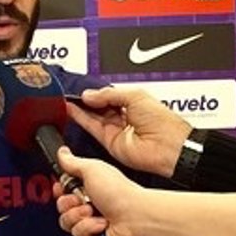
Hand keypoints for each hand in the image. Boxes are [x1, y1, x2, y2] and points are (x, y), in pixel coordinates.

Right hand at [54, 147, 144, 235]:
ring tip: (93, 212)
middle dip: (69, 203)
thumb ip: (72, 162)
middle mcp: (89, 202)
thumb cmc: (119, 192)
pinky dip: (88, 228)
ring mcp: (91, 221)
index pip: (63, 188)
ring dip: (78, 216)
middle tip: (82, 199)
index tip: (63, 187)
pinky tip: (100, 224)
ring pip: (66, 222)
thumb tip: (62, 153)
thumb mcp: (92, 168)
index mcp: (89, 185)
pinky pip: (77, 234)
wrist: (134, 217)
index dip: (61, 189)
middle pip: (61, 206)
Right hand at [67, 87, 191, 177]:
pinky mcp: (110, 142)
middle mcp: (124, 117)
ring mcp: (117, 130)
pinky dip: (80, 118)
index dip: (97, 91)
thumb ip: (109, 94)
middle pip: (100, 106)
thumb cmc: (163, 122)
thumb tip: (90, 95)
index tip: (83, 88)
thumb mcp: (135, 96)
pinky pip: (92, 128)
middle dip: (87, 99)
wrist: (168, 146)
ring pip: (93, 116)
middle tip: (72, 92)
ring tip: (67, 99)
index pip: (109, 95)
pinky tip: (72, 109)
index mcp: (134, 103)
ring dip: (80, 108)